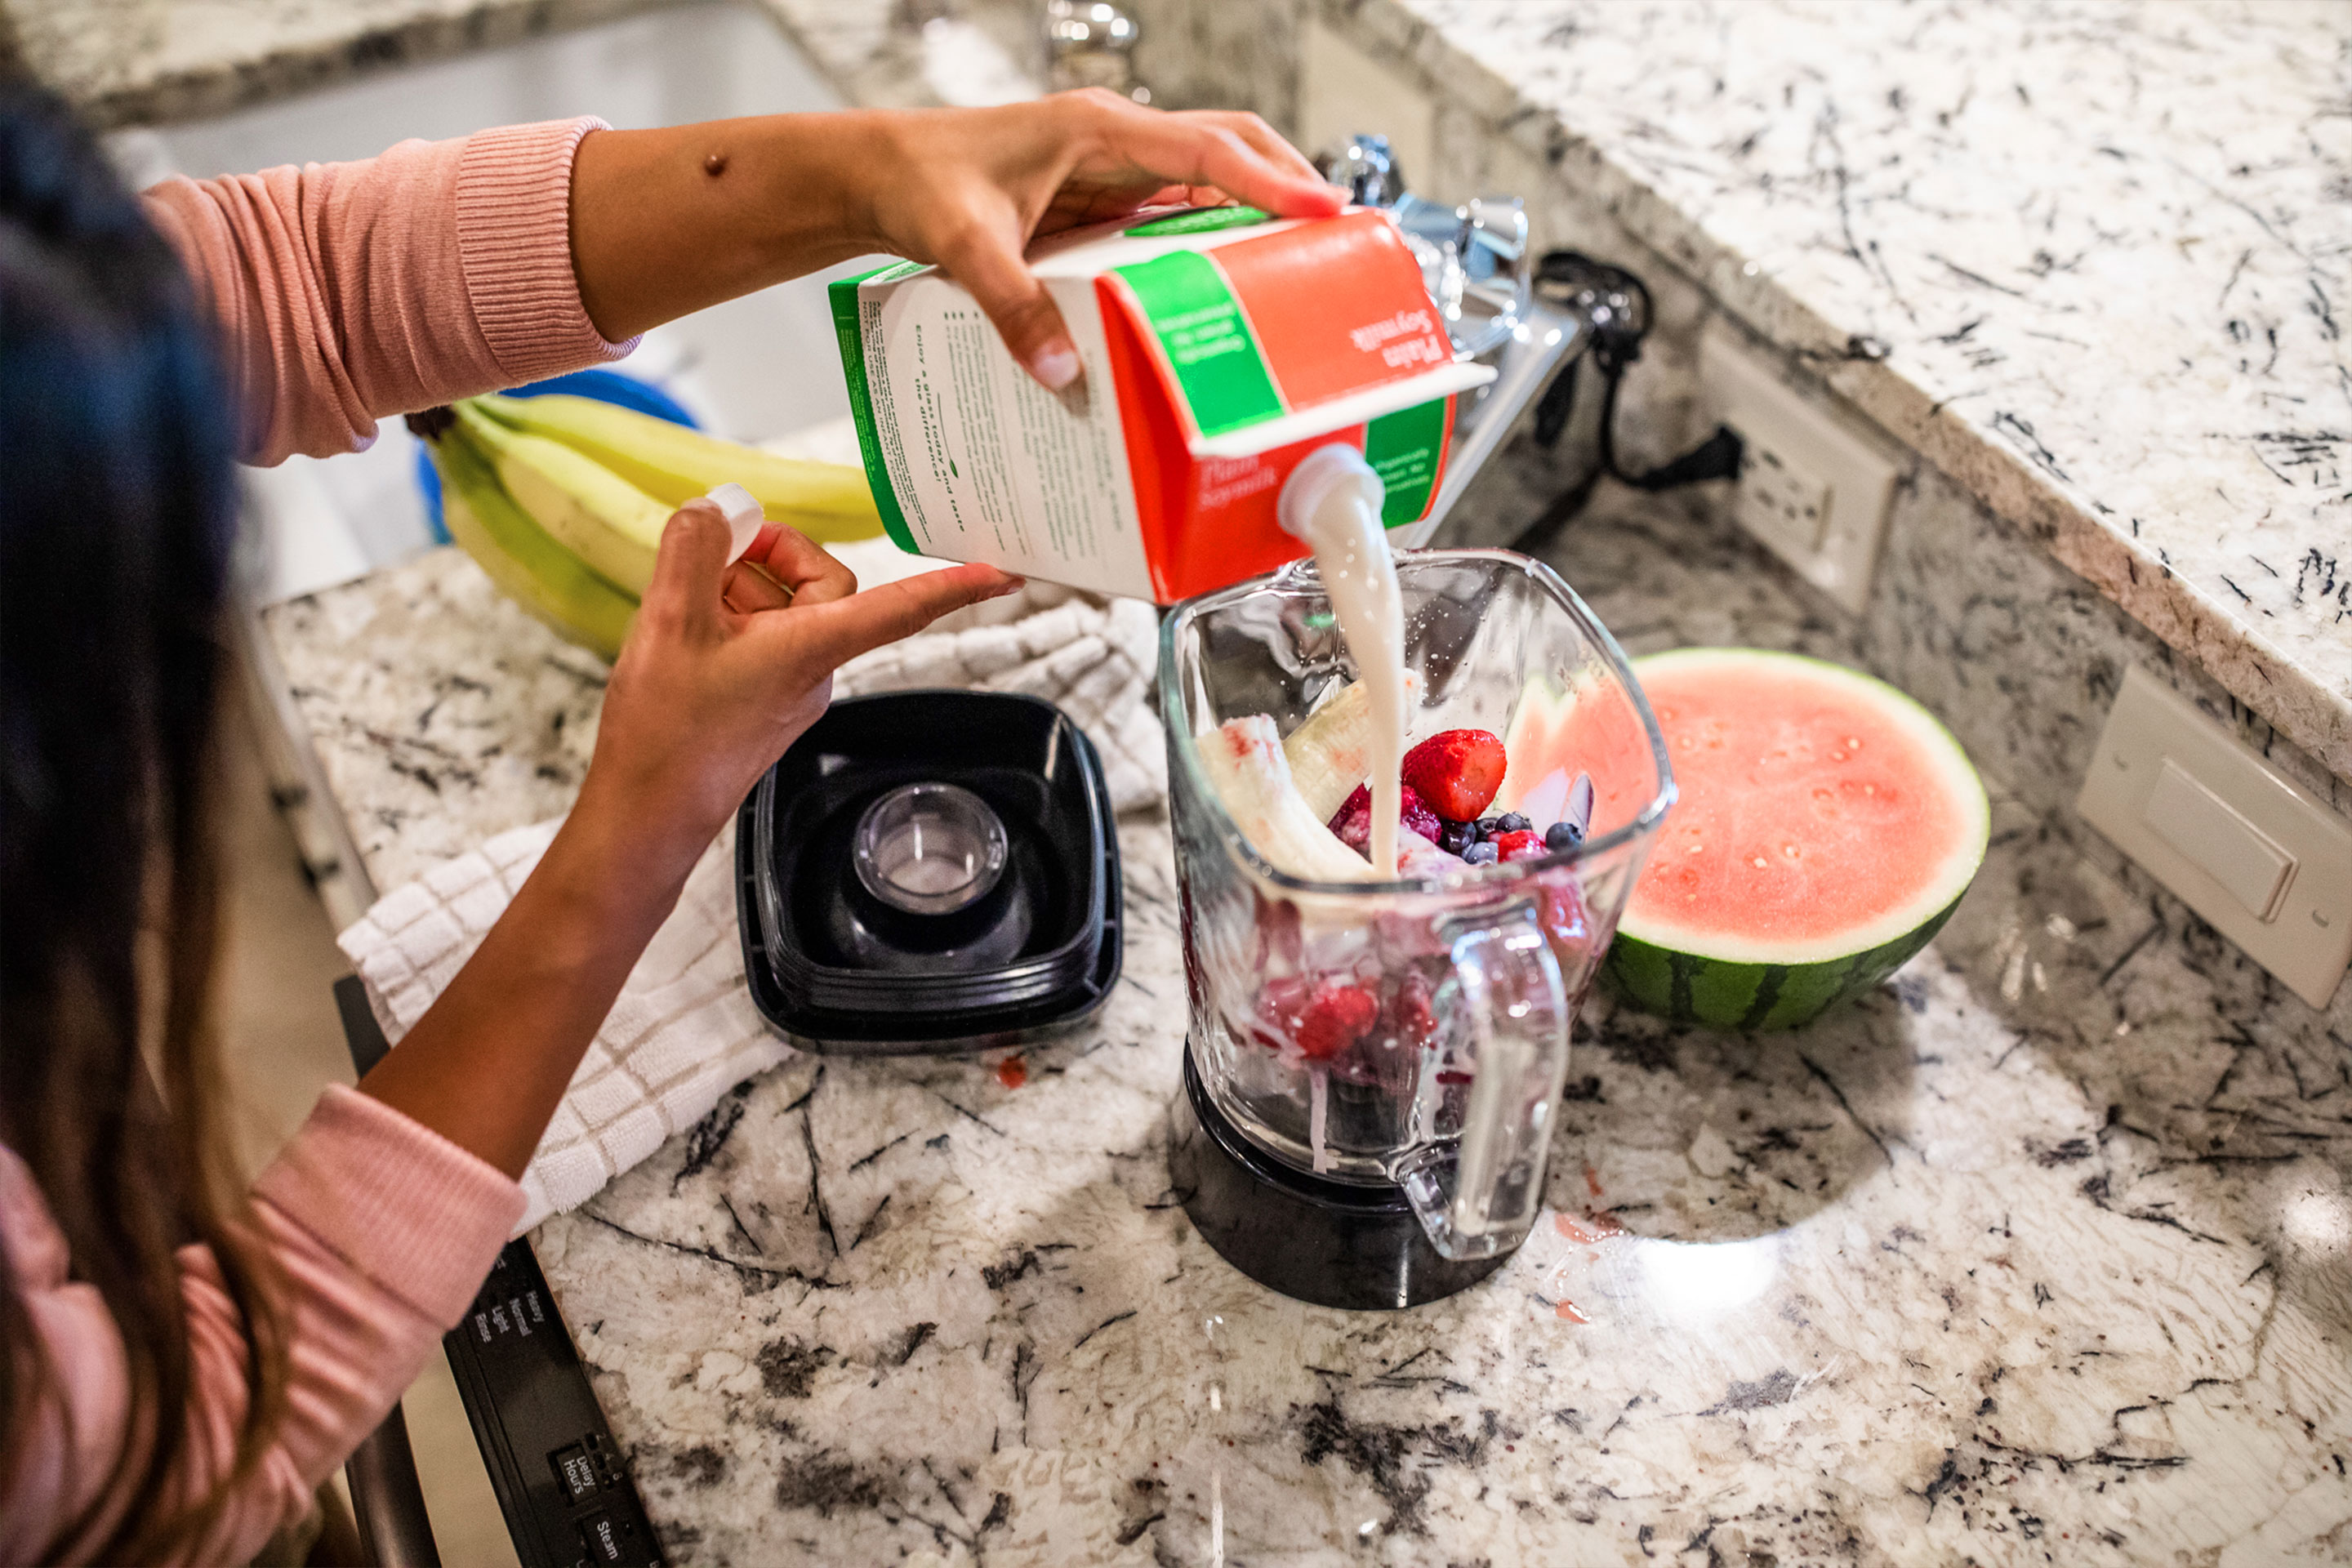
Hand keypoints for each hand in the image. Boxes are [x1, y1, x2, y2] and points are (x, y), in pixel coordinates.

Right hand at [579, 499, 1019, 858]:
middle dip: (769, 556)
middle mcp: (813, 667)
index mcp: (811, 648)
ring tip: (684, 606)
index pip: (901, 607)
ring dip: (736, 587)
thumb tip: (717, 512)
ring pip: (783, 604)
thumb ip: (697, 550)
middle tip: (714, 555)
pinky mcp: (763, 695)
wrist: (647, 811)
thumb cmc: (668, 735)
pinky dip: (724, 616)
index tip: (1001, 571)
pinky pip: (759, 633)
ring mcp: (789, 683)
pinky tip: (684, 630)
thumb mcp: (671, 621)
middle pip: (821, 581)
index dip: (953, 585)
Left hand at [856, 91, 1344, 390]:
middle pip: (1229, 148)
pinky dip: (1212, 240)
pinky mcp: (1102, 199)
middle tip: (1341, 239)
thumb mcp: (961, 246)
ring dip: (1257, 213)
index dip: (1271, 181)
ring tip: (1304, 268)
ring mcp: (1112, 167)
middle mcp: (1115, 139)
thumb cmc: (916, 184)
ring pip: (1210, 178)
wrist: (876, 175)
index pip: (1207, 149)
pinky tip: (1227, 287)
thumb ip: (1011, 306)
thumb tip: (1064, 372)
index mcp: (1096, 128)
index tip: (1326, 212)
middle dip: (1288, 185)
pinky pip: (1175, 211)